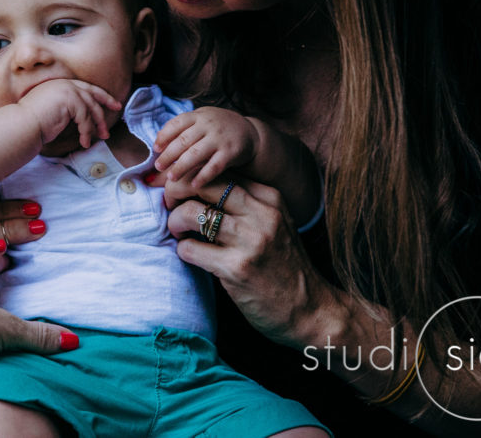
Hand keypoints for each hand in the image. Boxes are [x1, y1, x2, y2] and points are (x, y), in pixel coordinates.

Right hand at [17, 78, 120, 148]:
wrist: (22, 125)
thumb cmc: (33, 123)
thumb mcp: (54, 112)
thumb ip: (69, 109)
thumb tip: (86, 118)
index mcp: (60, 84)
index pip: (85, 87)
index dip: (101, 95)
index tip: (113, 103)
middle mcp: (64, 84)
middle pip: (92, 93)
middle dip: (107, 103)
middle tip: (117, 112)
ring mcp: (67, 90)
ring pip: (91, 108)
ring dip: (96, 125)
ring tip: (100, 137)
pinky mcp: (69, 100)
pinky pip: (85, 117)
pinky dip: (86, 131)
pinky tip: (84, 142)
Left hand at [153, 107, 261, 186]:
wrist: (249, 132)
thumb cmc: (217, 128)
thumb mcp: (201, 121)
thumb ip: (183, 129)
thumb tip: (157, 141)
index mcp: (198, 116)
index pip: (176, 124)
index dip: (164, 136)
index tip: (156, 149)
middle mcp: (208, 125)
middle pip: (183, 141)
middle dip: (168, 155)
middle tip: (158, 167)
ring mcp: (220, 138)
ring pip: (196, 154)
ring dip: (181, 167)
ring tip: (171, 178)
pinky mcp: (231, 152)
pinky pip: (214, 166)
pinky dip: (203, 176)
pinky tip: (193, 184)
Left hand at [164, 176, 338, 348]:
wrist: (310, 309)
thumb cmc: (284, 266)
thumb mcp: (274, 224)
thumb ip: (244, 204)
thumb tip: (196, 186)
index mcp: (269, 198)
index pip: (219, 171)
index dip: (190, 177)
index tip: (178, 190)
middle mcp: (261, 214)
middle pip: (203, 183)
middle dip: (175, 191)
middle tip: (169, 206)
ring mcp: (250, 241)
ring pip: (191, 213)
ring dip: (175, 223)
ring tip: (179, 233)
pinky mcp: (236, 269)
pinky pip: (191, 249)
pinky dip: (183, 250)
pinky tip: (191, 255)